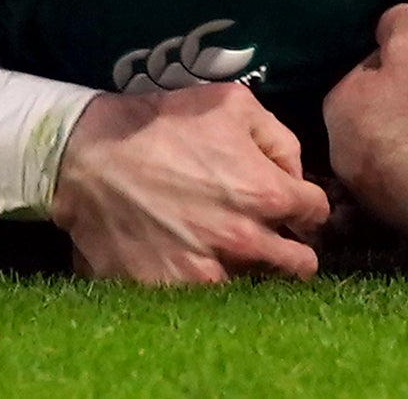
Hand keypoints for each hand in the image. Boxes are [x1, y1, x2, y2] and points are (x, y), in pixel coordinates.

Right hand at [50, 84, 328, 283]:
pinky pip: (214, 304)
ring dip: (254, 273)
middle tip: (270, 237)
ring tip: (232, 254)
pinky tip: (198, 265)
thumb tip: (295, 172)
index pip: (316, 213)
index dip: (304, 205)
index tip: (289, 204)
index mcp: (267, 193)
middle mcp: (247, 240)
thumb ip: (279, 138)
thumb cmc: (162, 123)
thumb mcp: (231, 103)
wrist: (91, 157)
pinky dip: (212, 288)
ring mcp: (210, 272)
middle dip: (293, 249)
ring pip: (261, 290)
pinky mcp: (175, 292)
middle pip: (301, 265)